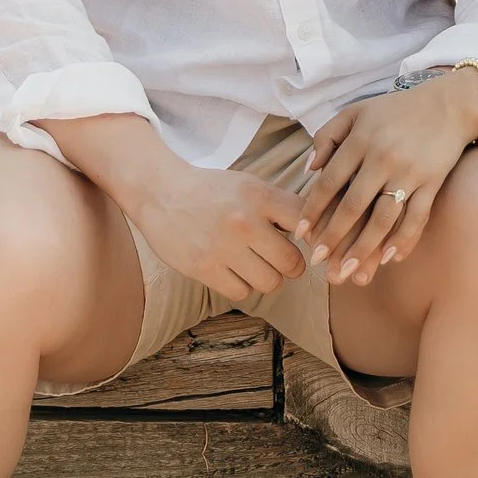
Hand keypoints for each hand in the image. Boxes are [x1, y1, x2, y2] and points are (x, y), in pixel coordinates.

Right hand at [120, 159, 310, 303]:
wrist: (161, 193)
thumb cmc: (212, 191)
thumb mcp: (249, 185)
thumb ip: (280, 206)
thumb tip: (316, 232)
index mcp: (259, 195)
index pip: (306, 221)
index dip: (315, 236)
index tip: (311, 243)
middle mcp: (244, 221)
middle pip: (293, 262)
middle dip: (292, 265)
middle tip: (282, 260)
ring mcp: (224, 246)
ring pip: (270, 282)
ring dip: (268, 278)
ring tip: (257, 265)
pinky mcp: (204, 267)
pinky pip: (242, 292)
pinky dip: (243, 286)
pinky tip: (235, 271)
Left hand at [298, 71, 477, 284]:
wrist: (449, 105)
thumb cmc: (396, 110)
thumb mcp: (356, 112)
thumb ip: (328, 135)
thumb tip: (310, 168)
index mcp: (360, 140)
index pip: (329, 181)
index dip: (313, 209)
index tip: (300, 233)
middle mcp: (383, 158)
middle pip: (353, 205)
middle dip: (333, 236)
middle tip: (318, 261)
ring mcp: (409, 173)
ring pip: (384, 218)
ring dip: (364, 247)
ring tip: (349, 271)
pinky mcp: (432, 183)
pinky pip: (417, 217)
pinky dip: (404, 240)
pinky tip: (389, 259)